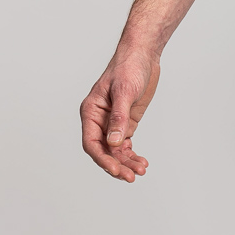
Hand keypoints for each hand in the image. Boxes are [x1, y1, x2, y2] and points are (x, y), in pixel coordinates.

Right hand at [80, 48, 160, 181]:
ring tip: (142, 170)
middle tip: (132, 177)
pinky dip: (133, 155)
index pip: (91, 143)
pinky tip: (143, 162)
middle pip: (104, 152)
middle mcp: (99, 120)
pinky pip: (125, 146)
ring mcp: (112, 124)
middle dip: (117, 165)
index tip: (117, 171)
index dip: (103, 160)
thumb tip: (113, 143)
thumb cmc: (129, 68)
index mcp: (91, 112)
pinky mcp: (125, 124)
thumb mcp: (124, 92)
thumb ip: (118, 118)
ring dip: (127, 163)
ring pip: (115, 152)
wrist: (142, 57)